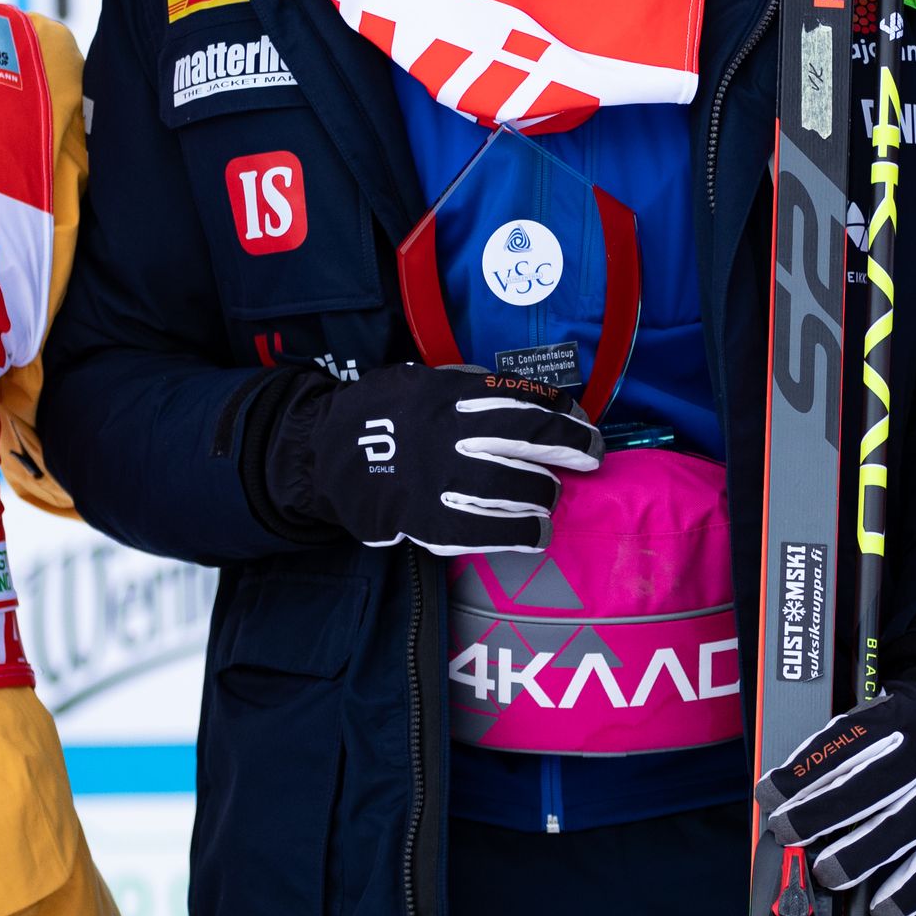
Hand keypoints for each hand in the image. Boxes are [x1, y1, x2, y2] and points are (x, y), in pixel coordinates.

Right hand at [269, 362, 602, 554]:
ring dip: (543, 492)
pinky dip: (520, 533)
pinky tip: (536, 534)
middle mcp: (450, 432)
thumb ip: (469, 389)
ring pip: (514, 485)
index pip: (523, 398)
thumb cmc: (383, 415)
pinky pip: (487, 531)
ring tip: (548, 496)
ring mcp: (439, 477)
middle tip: (590, 457)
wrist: (325, 454)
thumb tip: (527, 402)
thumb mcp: (423, 382)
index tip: (583, 423)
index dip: (563, 412)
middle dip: (569, 447)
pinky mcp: (427, 518)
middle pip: (529, 438)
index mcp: (450, 394)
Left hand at [753, 671, 915, 915]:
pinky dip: (909, 891)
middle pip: (873, 785)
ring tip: (828, 875)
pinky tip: (882, 911)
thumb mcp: (871, 717)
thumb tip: (782, 796)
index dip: (804, 771)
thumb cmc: (902, 731)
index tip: (769, 794)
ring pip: (906, 827)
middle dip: (825, 812)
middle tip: (789, 835)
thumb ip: (835, 751)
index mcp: (894, 719)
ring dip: (862, 856)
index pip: (844, 743)